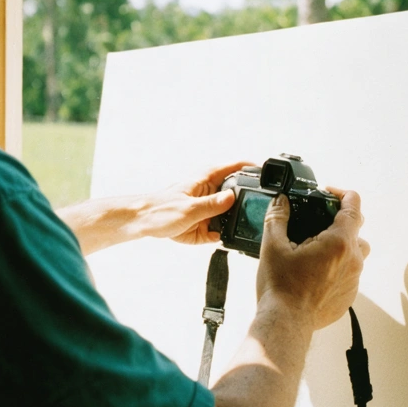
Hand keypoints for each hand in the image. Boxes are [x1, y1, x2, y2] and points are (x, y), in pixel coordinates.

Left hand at [137, 160, 255, 244]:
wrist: (141, 224)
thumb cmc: (159, 209)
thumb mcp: (189, 209)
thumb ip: (212, 205)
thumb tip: (233, 198)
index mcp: (206, 179)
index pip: (235, 167)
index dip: (252, 168)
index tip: (266, 173)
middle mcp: (210, 192)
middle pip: (237, 193)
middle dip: (247, 203)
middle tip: (258, 210)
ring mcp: (208, 209)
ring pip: (231, 215)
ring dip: (234, 223)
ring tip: (240, 228)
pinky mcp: (205, 226)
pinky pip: (221, 232)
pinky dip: (223, 236)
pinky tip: (223, 239)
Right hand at [255, 187, 369, 329]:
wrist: (285, 323)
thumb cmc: (281, 288)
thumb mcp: (272, 246)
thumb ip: (277, 218)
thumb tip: (280, 202)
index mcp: (338, 243)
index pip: (353, 206)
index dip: (342, 194)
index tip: (329, 193)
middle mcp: (352, 260)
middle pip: (356, 228)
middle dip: (338, 220)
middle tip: (316, 222)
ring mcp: (353, 279)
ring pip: (355, 252)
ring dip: (340, 244)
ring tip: (315, 249)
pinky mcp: (349, 295)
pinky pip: (349, 273)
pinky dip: (337, 267)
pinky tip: (314, 272)